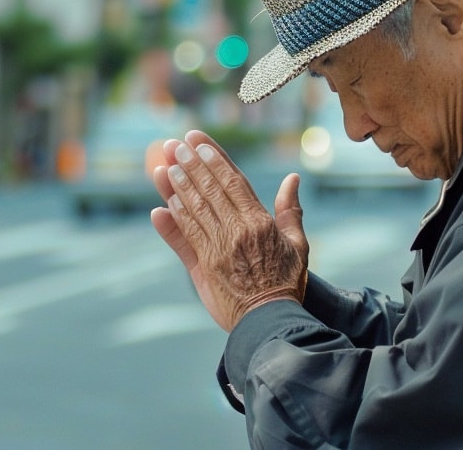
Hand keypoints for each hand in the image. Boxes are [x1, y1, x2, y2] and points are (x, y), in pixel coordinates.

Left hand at [150, 130, 308, 331]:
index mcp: (260, 222)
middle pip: (210, 189)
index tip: (198, 140)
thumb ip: (290, 211)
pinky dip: (175, 218)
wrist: (270, 321)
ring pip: (195, 209)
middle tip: (175, 144)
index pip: (233, 180)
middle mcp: (237, 231)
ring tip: (165, 165)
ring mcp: (219, 248)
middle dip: (191, 164)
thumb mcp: (298, 245)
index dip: (214, 158)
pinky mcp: (204, 267)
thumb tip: (292, 179)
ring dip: (178, 185)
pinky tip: (165, 202)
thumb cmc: (287, 282)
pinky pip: (186, 236)